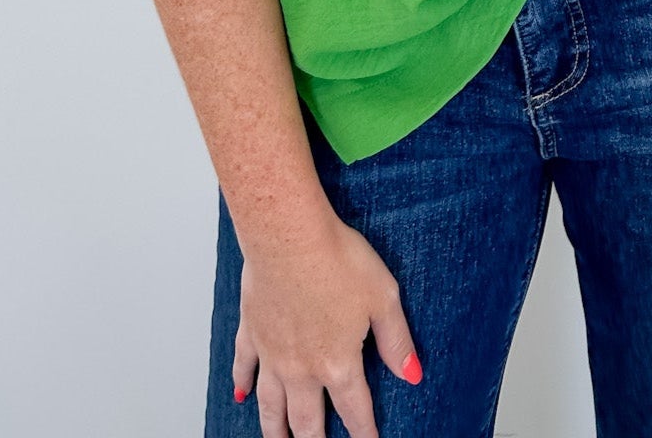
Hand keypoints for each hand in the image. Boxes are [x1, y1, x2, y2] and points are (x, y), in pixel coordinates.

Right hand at [234, 208, 421, 436]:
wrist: (288, 235)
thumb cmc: (337, 259)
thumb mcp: (383, 297)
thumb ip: (396, 341)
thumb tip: (412, 375)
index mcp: (338, 363)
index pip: (354, 411)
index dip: (364, 434)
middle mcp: (302, 368)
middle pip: (307, 421)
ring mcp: (272, 352)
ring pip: (271, 405)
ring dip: (275, 430)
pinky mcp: (251, 330)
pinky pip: (243, 366)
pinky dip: (241, 383)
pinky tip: (239, 394)